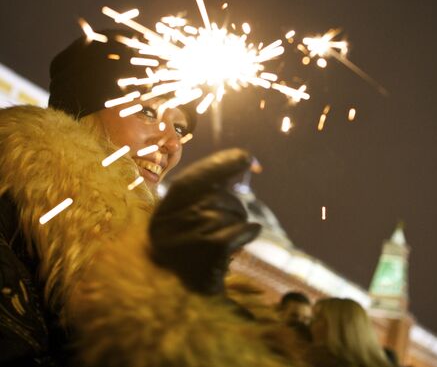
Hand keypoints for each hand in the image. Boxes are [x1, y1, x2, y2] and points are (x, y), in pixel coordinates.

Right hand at [149, 149, 260, 294]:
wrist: (186, 307)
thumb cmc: (193, 262)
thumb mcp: (190, 226)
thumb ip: (209, 194)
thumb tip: (245, 163)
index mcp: (161, 214)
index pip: (192, 179)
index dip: (220, 164)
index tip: (247, 156)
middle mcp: (168, 224)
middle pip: (217, 197)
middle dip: (234, 206)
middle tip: (231, 224)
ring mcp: (187, 238)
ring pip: (231, 213)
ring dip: (238, 225)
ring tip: (227, 244)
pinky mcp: (207, 252)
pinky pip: (240, 229)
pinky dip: (248, 233)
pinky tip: (244, 241)